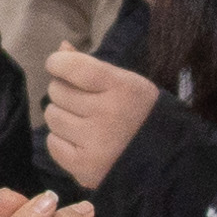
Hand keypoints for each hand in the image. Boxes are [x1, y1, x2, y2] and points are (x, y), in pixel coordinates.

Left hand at [42, 46, 160, 190]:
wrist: (163, 158)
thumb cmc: (139, 113)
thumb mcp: (125, 82)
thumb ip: (92, 65)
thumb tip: (61, 49)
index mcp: (122, 88)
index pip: (73, 67)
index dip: (58, 63)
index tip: (57, 65)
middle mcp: (108, 114)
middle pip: (58, 92)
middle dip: (64, 92)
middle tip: (80, 100)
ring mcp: (95, 143)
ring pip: (52, 116)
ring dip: (62, 115)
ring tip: (81, 121)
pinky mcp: (85, 168)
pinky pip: (53, 143)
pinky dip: (61, 140)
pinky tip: (79, 141)